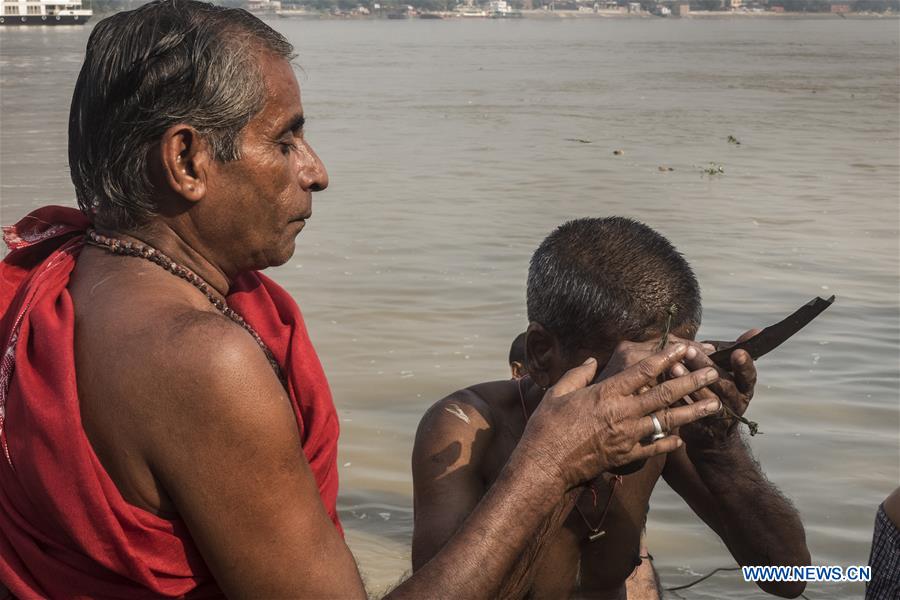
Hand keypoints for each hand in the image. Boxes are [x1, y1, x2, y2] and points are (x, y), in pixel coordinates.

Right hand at [521, 344, 721, 488]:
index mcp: (606, 393)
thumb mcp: (557, 393)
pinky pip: (655, 448)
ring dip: (693, 412)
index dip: (666, 357)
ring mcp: (627, 436)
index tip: (683, 347)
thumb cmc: (546, 427)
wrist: (545, 465)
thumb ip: (578, 375)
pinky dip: (670, 444)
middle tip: (712, 373)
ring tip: (715, 404)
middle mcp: (622, 413)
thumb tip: (592, 361)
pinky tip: (682, 440)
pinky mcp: (626, 455)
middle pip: (664, 394)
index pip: (643, 371)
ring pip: (668, 421)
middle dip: (691, 382)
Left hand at [674, 329, 760, 445]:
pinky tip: (663, 386)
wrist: (712, 433)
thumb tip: (757, 330)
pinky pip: (686, 412)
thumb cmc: (720, 391)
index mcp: (745, 389)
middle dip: (705, 367)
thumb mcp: (731, 372)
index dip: (744, 366)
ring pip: (704, 399)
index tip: (738, 352)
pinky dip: (676, 398)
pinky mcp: (700, 427)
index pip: (749, 377)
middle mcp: (735, 404)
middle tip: (690, 351)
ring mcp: (718, 418)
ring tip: (673, 367)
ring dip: (688, 383)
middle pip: (722, 385)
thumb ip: (737, 351)